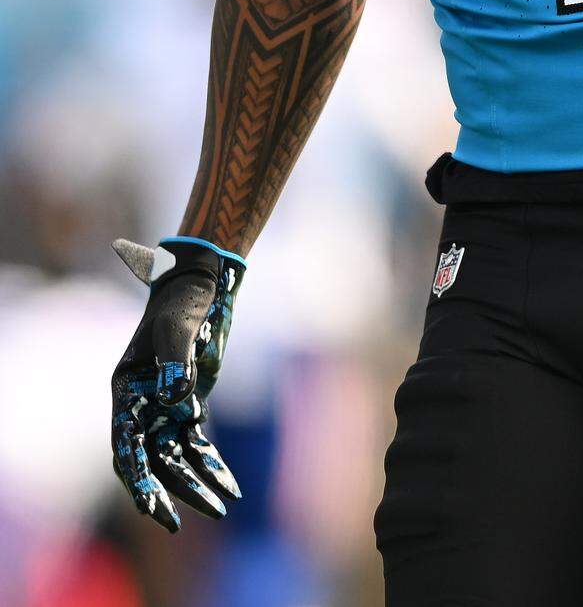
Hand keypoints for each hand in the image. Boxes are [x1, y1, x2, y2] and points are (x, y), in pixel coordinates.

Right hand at [110, 235, 245, 530]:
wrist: (204, 282)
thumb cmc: (185, 299)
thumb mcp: (179, 325)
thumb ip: (175, 360)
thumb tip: (178, 400)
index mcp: (127, 390)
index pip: (126, 444)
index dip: (136, 478)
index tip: (150, 505)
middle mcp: (142, 406)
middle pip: (148, 461)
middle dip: (162, 494)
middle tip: (175, 526)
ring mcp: (166, 408)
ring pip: (175, 460)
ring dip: (194, 485)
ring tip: (221, 508)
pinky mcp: (189, 406)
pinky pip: (197, 446)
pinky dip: (212, 466)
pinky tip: (231, 486)